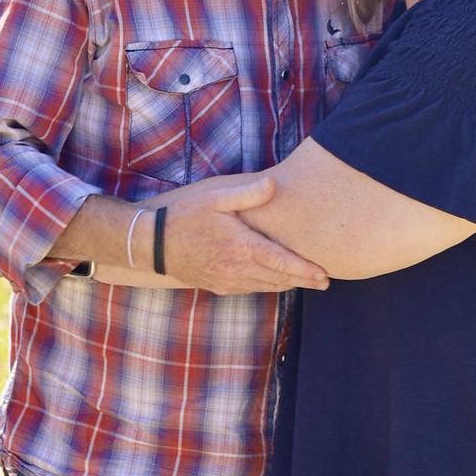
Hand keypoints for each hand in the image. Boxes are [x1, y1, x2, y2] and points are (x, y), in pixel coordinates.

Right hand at [96, 176, 329, 293]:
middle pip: (279, 279)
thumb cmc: (183, 215)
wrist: (151, 244)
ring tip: (305, 283)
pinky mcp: (217, 286)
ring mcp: (227, 281)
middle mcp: (238, 269)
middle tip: (324, 282)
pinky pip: (249, 290)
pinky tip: (273, 283)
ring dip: (287, 285)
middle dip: (303, 281)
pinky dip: (267, 287)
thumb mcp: (214, 196)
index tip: (325, 275)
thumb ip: (247, 193)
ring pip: (265, 287)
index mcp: (242, 247)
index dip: (306, 271)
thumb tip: (274, 185)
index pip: (282, 263)